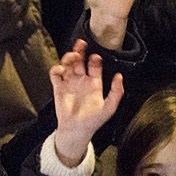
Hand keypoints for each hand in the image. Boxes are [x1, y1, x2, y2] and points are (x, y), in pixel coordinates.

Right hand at [49, 41, 123, 166]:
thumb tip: (119, 76)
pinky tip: (60, 70)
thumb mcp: (109, 107)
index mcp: (94, 83)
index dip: (95, 59)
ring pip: (67, 64)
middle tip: (81, 44)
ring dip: (68, 57)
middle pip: (80, 60)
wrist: (76, 130)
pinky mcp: (58, 88)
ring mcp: (70, 83)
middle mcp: (82, 80)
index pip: (94, 66)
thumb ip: (117, 93)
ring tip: (72, 56)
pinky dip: (56, 69)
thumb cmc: (93, 120)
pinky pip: (55, 74)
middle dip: (80, 51)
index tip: (95, 57)